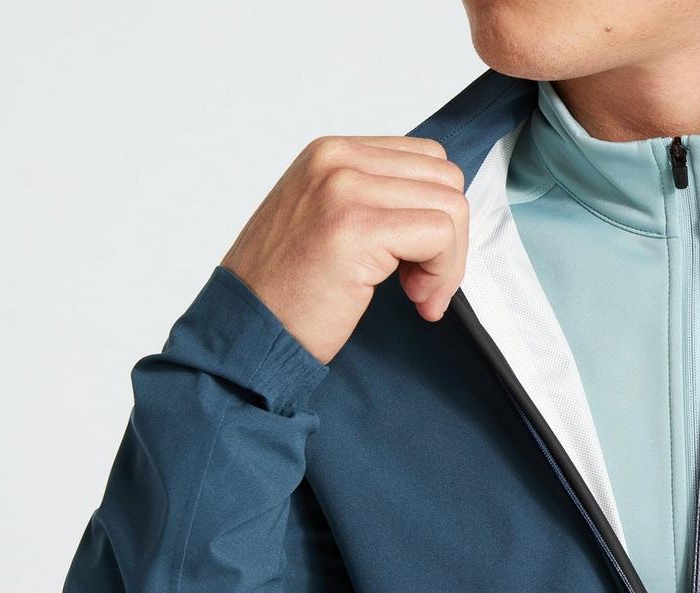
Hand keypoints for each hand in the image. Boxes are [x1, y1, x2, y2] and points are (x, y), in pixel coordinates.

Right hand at [220, 135, 468, 363]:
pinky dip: (442, 274)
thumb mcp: (326, 218)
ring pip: (451, 206)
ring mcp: (345, 190)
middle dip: (451, 237)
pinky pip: (440, 235)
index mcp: (332, 153)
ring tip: (416, 292)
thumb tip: (442, 205)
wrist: (248, 332)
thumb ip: (376, 198)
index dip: (437, 212)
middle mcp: (336, 160)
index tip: (417, 258)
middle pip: (446, 179)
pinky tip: (416, 301)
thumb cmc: (286, 290)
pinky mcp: (357, 227)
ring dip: (448, 260)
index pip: (427, 160)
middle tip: (420, 281)